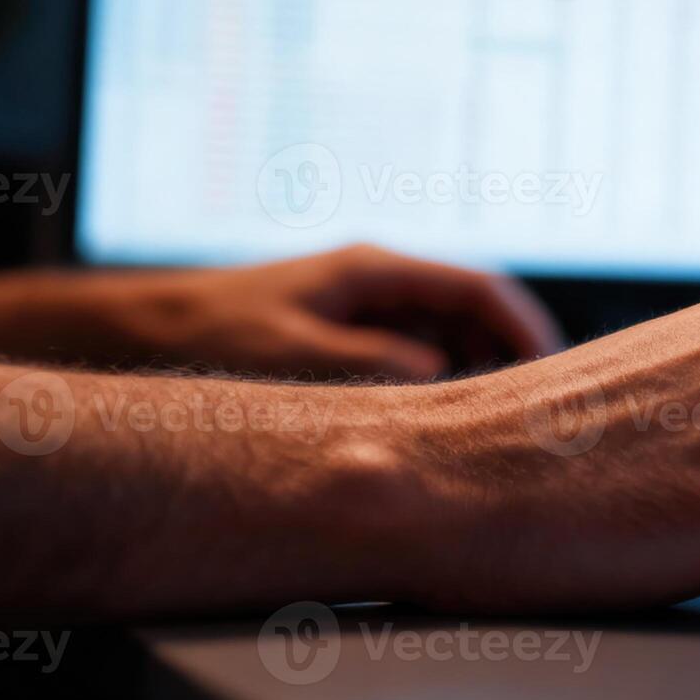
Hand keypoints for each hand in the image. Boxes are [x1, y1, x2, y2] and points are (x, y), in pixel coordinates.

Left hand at [0, 244, 563, 377]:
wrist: (144, 331)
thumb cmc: (213, 335)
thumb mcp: (295, 356)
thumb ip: (372, 367)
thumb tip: (441, 385)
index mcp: (376, 270)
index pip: (482, 288)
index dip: (528, 327)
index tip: (555, 371)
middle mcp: (382, 283)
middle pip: (476, 314)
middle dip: (512, 357)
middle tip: (536, 413)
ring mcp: (369, 310)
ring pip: (452, 340)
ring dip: (478, 377)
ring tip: (497, 429)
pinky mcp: (353, 338)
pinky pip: (419, 359)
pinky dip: (441, 390)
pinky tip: (443, 429)